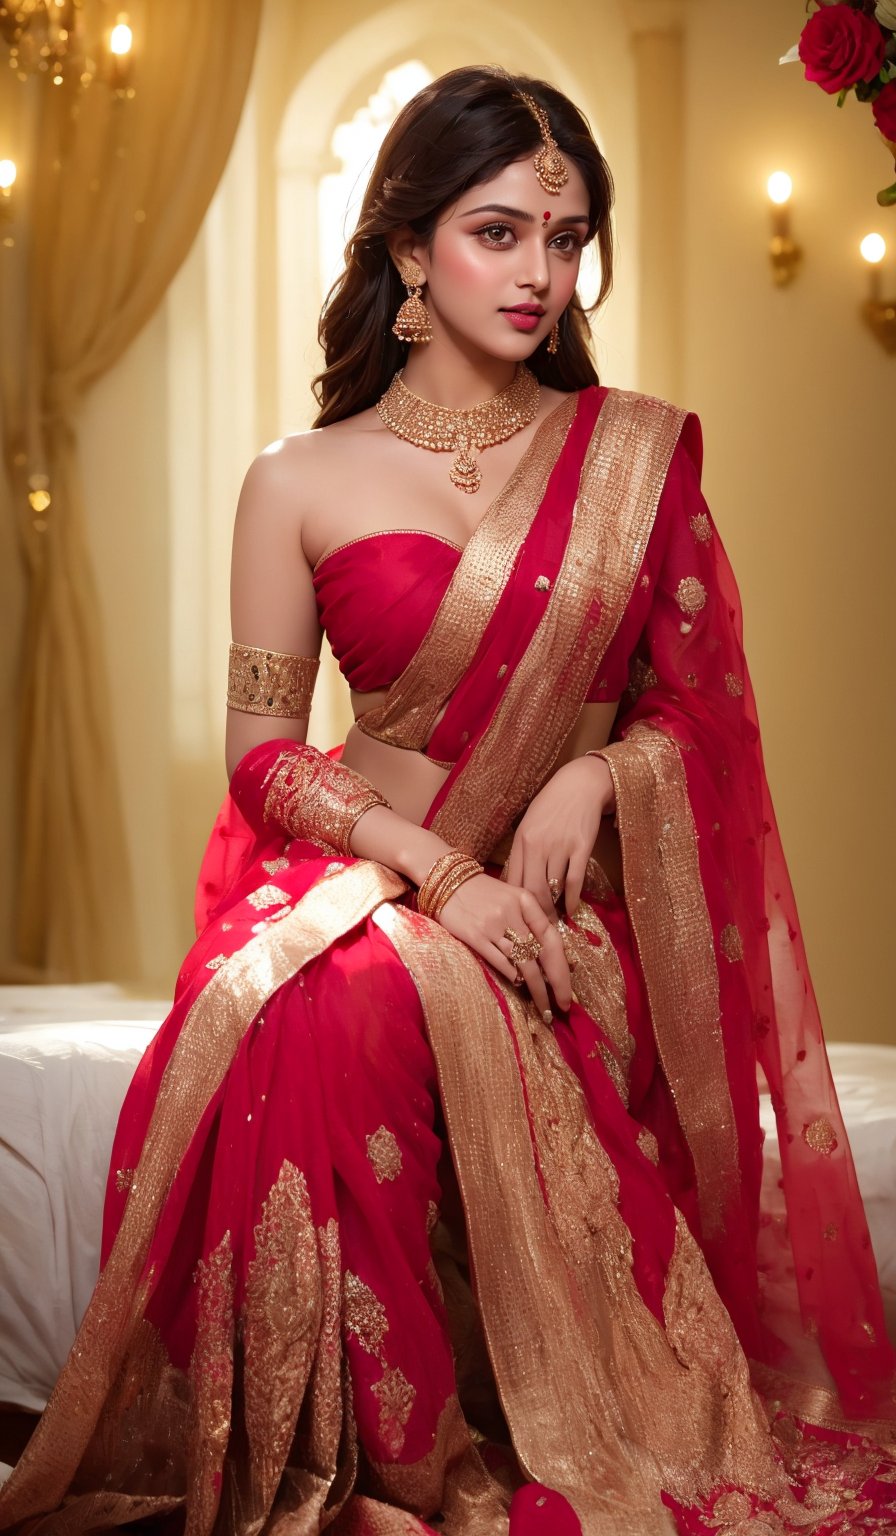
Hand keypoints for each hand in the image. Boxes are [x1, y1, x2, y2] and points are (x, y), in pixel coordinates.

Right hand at [436, 873, 571, 1019]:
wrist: (446, 880)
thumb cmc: (483, 893)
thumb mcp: (512, 898)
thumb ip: (531, 921)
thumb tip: (551, 956)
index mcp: (526, 901)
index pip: (552, 939)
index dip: (563, 967)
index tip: (567, 989)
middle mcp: (513, 912)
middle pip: (541, 955)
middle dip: (554, 984)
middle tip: (561, 1007)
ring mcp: (494, 925)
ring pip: (523, 963)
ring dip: (535, 988)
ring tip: (543, 1006)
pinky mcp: (476, 935)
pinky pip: (501, 962)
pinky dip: (512, 976)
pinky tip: (518, 984)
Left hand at [504, 755, 615, 919]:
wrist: (580, 785)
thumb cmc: (552, 805)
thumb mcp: (530, 825)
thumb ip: (523, 852)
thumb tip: (516, 883)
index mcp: (521, 840)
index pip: (513, 881)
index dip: (515, 904)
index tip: (520, 917)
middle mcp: (537, 845)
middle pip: (531, 890)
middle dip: (534, 914)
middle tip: (539, 929)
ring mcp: (560, 846)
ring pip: (552, 888)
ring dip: (553, 910)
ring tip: (554, 924)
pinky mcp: (581, 847)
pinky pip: (573, 881)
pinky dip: (571, 900)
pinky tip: (570, 910)